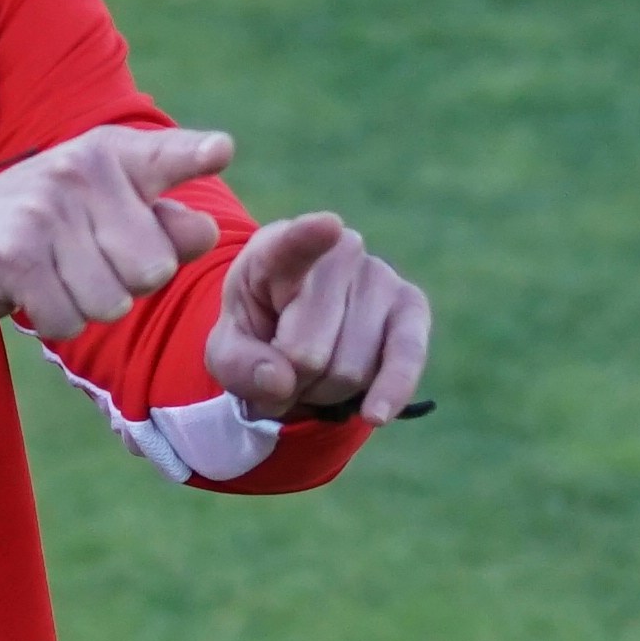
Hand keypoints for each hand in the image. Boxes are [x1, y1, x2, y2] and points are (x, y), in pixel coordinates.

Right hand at [0, 124, 231, 345]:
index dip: (193, 156)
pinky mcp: (13, 253)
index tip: (220, 151)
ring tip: (50, 276)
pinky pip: (68, 321)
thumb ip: (156, 220)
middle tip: (77, 263)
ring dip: (82, 307)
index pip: (165, 157)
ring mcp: (44, 210)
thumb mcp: (95, 210)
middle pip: (153, 269)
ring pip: (111, 303)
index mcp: (106, 155)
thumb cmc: (33, 229)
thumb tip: (202, 230)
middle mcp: (77, 172)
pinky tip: (26, 292)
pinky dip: (50, 321)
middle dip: (123, 286)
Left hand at [201, 208, 431, 424]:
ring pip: (348, 370)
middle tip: (284, 370)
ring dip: (325, 391)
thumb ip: (237, 365)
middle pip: (308, 352)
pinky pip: (406, 357)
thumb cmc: (259, 331)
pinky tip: (375, 413)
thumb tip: (281, 381)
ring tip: (315, 371)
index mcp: (277, 250)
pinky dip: (391, 390)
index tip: (328, 227)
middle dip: (292, 382)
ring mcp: (380, 275)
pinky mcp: (412, 306)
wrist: (298, 332)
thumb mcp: (227, 349)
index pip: (292, 245)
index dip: (308, 238)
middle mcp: (337, 252)